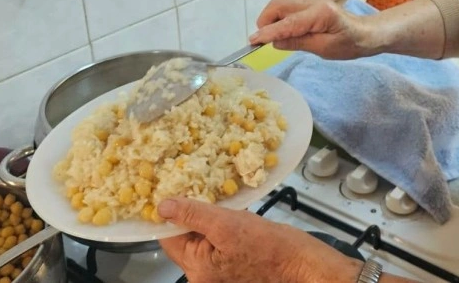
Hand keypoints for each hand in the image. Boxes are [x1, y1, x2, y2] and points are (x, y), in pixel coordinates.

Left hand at [159, 198, 359, 282]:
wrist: (296, 259)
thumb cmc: (267, 244)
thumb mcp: (226, 223)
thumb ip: (193, 214)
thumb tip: (162, 206)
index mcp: (195, 269)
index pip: (168, 236)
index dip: (169, 212)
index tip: (172, 187)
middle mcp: (200, 274)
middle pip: (183, 236)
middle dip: (190, 211)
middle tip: (197, 185)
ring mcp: (215, 269)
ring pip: (199, 235)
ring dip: (204, 214)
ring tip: (216, 196)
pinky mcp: (228, 261)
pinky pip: (213, 238)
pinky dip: (217, 222)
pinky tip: (228, 209)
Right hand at [248, 0, 370, 58]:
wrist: (365, 32)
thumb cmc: (349, 43)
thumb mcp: (323, 49)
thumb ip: (298, 43)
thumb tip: (274, 41)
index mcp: (320, 13)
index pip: (288, 23)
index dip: (268, 32)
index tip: (253, 41)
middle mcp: (313, 0)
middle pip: (278, 5)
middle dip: (265, 21)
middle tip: (264, 41)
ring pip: (280, 3)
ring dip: (271, 18)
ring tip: (275, 37)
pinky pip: (287, 5)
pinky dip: (279, 16)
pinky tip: (285, 30)